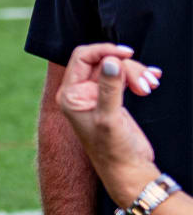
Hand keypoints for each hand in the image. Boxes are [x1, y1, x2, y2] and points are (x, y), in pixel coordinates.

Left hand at [56, 43, 161, 206]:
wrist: (128, 172)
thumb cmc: (113, 150)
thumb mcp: (110, 118)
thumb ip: (109, 88)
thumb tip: (110, 61)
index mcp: (70, 94)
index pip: (81, 57)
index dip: (104, 50)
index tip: (127, 53)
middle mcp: (80, 92)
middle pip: (102, 62)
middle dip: (126, 68)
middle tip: (145, 85)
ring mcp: (96, 95)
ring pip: (115, 69)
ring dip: (135, 73)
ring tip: (150, 87)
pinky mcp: (112, 100)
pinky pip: (123, 79)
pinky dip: (138, 77)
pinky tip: (153, 79)